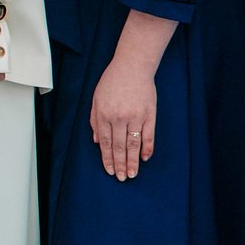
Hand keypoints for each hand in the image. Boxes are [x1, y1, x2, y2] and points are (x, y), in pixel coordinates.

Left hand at [88, 52, 158, 181]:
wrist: (133, 66)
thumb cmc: (112, 81)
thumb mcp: (96, 98)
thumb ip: (95, 120)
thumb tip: (97, 141)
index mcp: (104, 114)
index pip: (105, 142)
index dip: (107, 159)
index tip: (110, 170)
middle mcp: (119, 118)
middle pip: (118, 146)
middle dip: (119, 164)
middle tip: (122, 178)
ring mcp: (135, 116)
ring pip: (133, 144)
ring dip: (132, 161)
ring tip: (133, 174)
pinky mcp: (149, 114)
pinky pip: (148, 135)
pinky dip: (147, 148)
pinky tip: (145, 158)